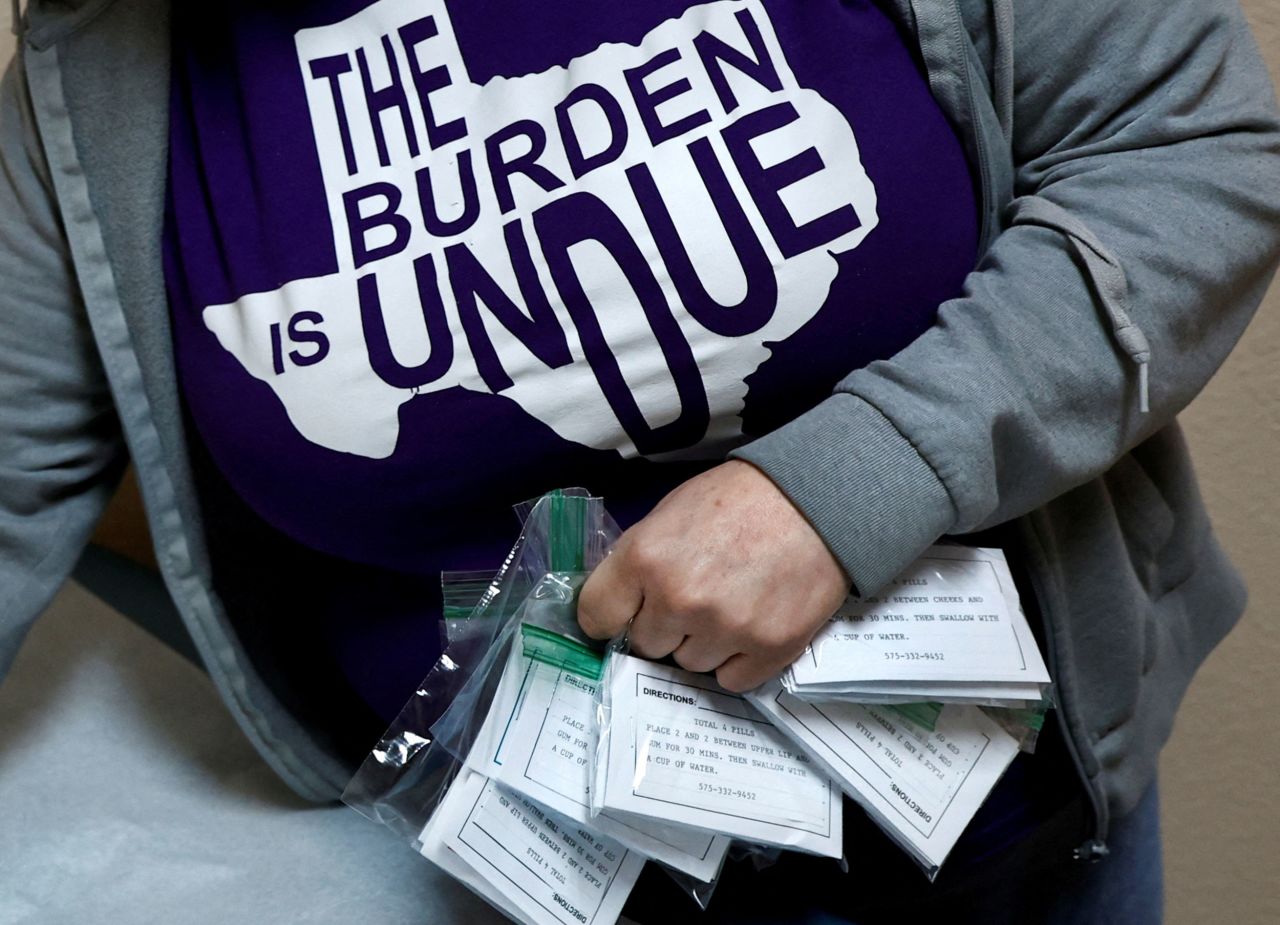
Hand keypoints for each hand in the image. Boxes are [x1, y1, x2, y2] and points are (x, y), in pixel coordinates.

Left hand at [577, 460, 849, 691]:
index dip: (608, 616)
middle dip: (663, 625)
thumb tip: (618, 602)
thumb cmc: (740, 499)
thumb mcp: (671, 512)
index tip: (622, 614)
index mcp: (646, 558)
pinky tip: (750, 625)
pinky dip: (738, 660)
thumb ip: (640, 560)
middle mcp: (679, 600)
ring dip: (702, 643)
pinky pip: (730, 680)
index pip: (595, 617)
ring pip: (688, 664)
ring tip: (729, 604)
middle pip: (645, 645)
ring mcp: (725, 629)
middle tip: (693, 597)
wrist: (818, 497)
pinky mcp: (768, 650)